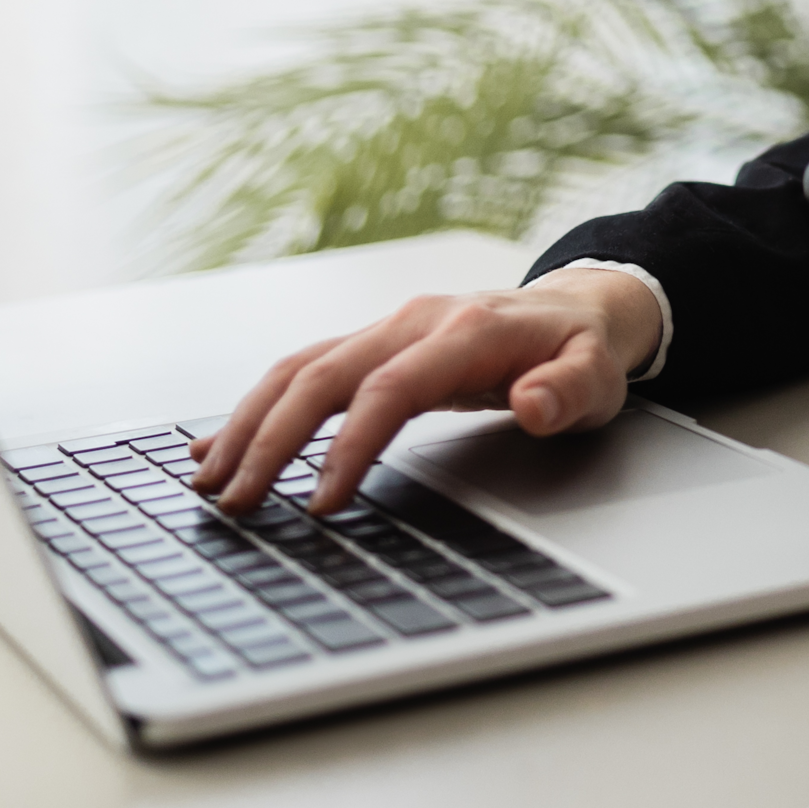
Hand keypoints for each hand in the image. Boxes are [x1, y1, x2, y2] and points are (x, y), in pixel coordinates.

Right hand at [187, 269, 661, 514]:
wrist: (580, 306)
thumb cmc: (584, 350)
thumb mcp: (598, 376)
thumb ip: (568, 392)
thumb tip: (534, 402)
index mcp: (464, 331)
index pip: (389, 390)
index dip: (349, 445)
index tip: (319, 500)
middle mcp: (413, 322)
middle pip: (322, 375)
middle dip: (270, 439)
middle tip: (234, 501)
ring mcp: (388, 329)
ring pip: (300, 369)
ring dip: (249, 422)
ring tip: (210, 479)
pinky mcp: (374, 344)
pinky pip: (305, 370)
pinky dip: (258, 406)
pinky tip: (219, 444)